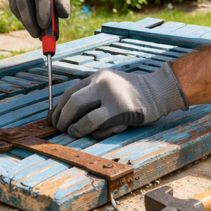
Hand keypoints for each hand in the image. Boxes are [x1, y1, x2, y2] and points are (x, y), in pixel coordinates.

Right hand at [5, 0, 72, 37]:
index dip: (43, 12)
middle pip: (23, 2)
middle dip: (30, 22)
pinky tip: (29, 20)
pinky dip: (21, 16)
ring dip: (25, 21)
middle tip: (37, 36)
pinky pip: (13, 5)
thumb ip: (64, 0)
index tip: (45, 27)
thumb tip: (62, 16)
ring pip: (16, 6)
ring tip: (36, 31)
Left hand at [49, 63, 187, 139]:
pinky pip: (100, 126)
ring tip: (73, 133)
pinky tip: (95, 134)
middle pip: (73, 103)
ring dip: (75, 129)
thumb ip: (91, 93)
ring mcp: (113, 97)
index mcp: (97, 77)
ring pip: (85, 117)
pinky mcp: (122, 111)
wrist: (157, 91)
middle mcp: (102, 84)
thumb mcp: (109, 84)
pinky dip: (94, 133)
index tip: (54, 119)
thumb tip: (66, 112)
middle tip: (61, 128)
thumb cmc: (130, 92)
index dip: (58, 108)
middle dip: (63, 119)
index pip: (70, 92)